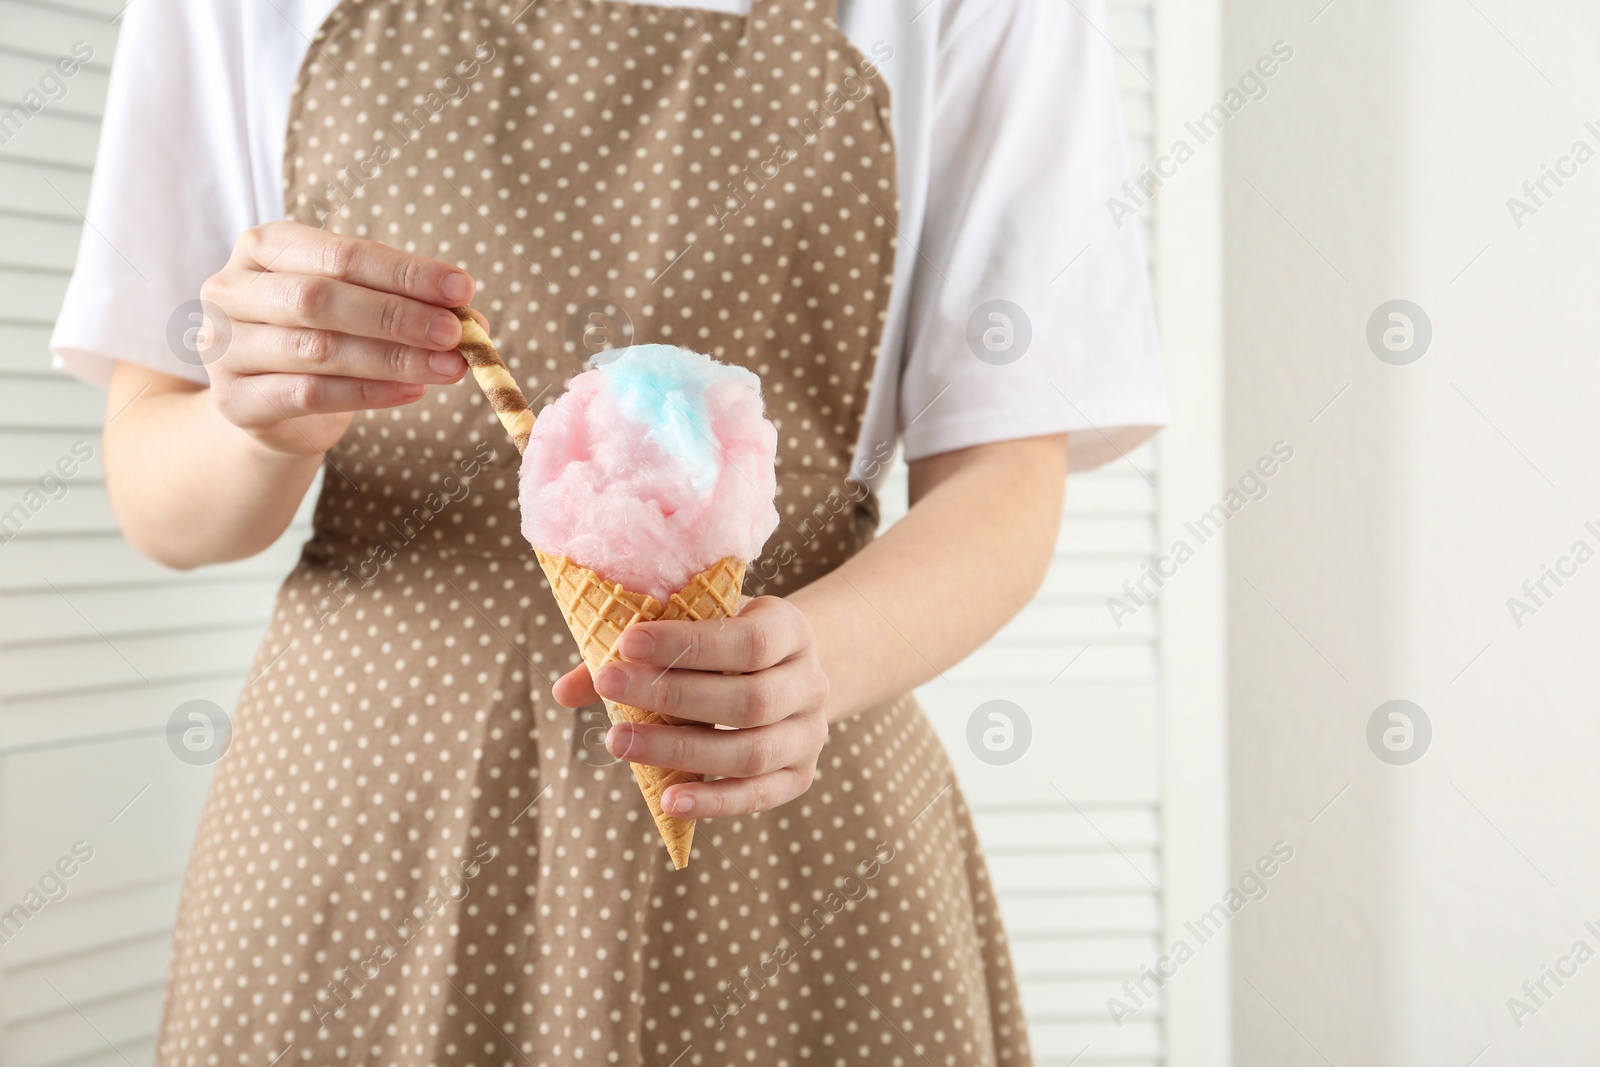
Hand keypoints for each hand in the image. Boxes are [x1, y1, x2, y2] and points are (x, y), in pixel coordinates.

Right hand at [198, 220, 477, 454]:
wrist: (272, 408)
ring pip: (318, 348)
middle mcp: (231, 290)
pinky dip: (369, 394)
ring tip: (450, 367)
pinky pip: (310, 395)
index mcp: (263, 247)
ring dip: (395, 358)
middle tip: (457, 333)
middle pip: (322, 298)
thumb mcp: (357, 308)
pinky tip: (413, 391)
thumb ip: (405, 303)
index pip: (340, 254)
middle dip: (398, 315)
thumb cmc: (321, 339)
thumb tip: (471, 316)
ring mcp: (224, 347)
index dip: (405, 272)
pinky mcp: (234, 401)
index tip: (463, 288)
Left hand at [551, 596, 830, 817]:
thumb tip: (564, 691)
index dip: (688, 644)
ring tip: (617, 742)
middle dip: (673, 695)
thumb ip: (640, 653)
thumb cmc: (728, 645)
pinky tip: (668, 799)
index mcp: (790, 629)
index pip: (747, 641)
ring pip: (751, 751)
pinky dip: (714, 801)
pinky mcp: (799, 776)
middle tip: (608, 684)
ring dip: (680, 749)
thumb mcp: (700, 627)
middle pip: (749, 700)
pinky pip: (759, 796)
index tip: (626, 642)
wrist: (789, 671)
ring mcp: (809, 734)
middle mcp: (811, 683)